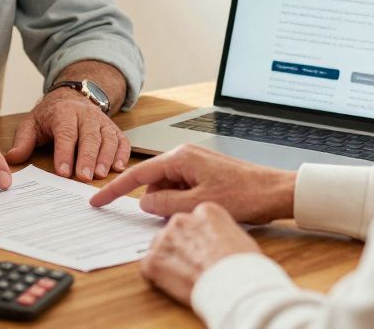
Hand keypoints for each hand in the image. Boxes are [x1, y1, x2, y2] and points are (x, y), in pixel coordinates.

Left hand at [5, 86, 128, 181]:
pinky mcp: (113, 128)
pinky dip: (123, 154)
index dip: (64, 153)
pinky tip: (119, 168)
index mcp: (63, 113)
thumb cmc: (50, 116)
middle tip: (84, 177)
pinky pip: (122, 140)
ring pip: (107, 138)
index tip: (63, 172)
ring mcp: (102, 121)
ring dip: (105, 157)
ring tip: (100, 175)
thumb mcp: (32, 124)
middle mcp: (85, 115)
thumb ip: (23, 141)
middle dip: (87, 158)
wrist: (72, 97)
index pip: (65, 133)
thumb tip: (12, 158)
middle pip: (89, 136)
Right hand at [89, 144, 295, 222]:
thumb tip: (144, 203)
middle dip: (154, 202)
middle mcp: (185, 156)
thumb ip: (164, 203)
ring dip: (171, 203)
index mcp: (180, 158)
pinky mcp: (205, 172)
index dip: (115, 189)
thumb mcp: (198, 204)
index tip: (97, 199)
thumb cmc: (244, 195)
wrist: (276, 192)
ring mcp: (196, 163)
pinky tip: (196, 212)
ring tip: (192, 215)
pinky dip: (181, 201)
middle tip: (169, 218)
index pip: (137, 173)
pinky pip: (182, 187)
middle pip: (153, 181)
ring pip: (168, 186)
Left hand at [139, 202, 260, 305]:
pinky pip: (150, 267)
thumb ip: (220, 231)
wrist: (235, 287)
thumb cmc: (245, 267)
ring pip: (161, 248)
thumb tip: (216, 240)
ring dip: (170, 261)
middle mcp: (181, 220)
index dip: (198, 238)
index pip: (194, 220)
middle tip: (195, 265)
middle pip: (175, 232)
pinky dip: (158, 277)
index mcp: (205, 211)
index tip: (203, 249)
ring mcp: (165, 239)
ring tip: (188, 277)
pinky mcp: (153, 260)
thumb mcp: (240, 237)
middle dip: (182, 247)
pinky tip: (176, 285)